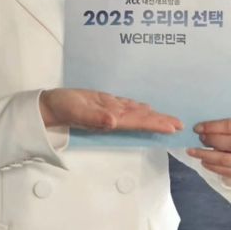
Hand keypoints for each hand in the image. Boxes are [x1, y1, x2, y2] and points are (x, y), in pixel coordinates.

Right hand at [39, 88, 182, 133]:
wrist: (50, 106)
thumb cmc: (63, 108)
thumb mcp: (77, 110)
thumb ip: (94, 118)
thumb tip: (113, 121)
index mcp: (110, 119)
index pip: (138, 122)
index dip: (156, 125)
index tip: (172, 128)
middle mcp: (114, 116)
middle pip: (141, 120)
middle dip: (160, 122)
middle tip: (180, 125)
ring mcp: (110, 110)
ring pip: (136, 113)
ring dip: (153, 116)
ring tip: (169, 119)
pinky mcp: (104, 102)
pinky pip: (125, 106)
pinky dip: (138, 107)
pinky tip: (145, 108)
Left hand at [187, 117, 230, 182]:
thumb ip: (221, 123)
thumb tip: (199, 127)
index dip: (212, 127)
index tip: (197, 128)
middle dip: (211, 140)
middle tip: (198, 138)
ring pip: (226, 160)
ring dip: (207, 155)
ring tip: (194, 151)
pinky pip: (226, 172)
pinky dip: (212, 167)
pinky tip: (203, 161)